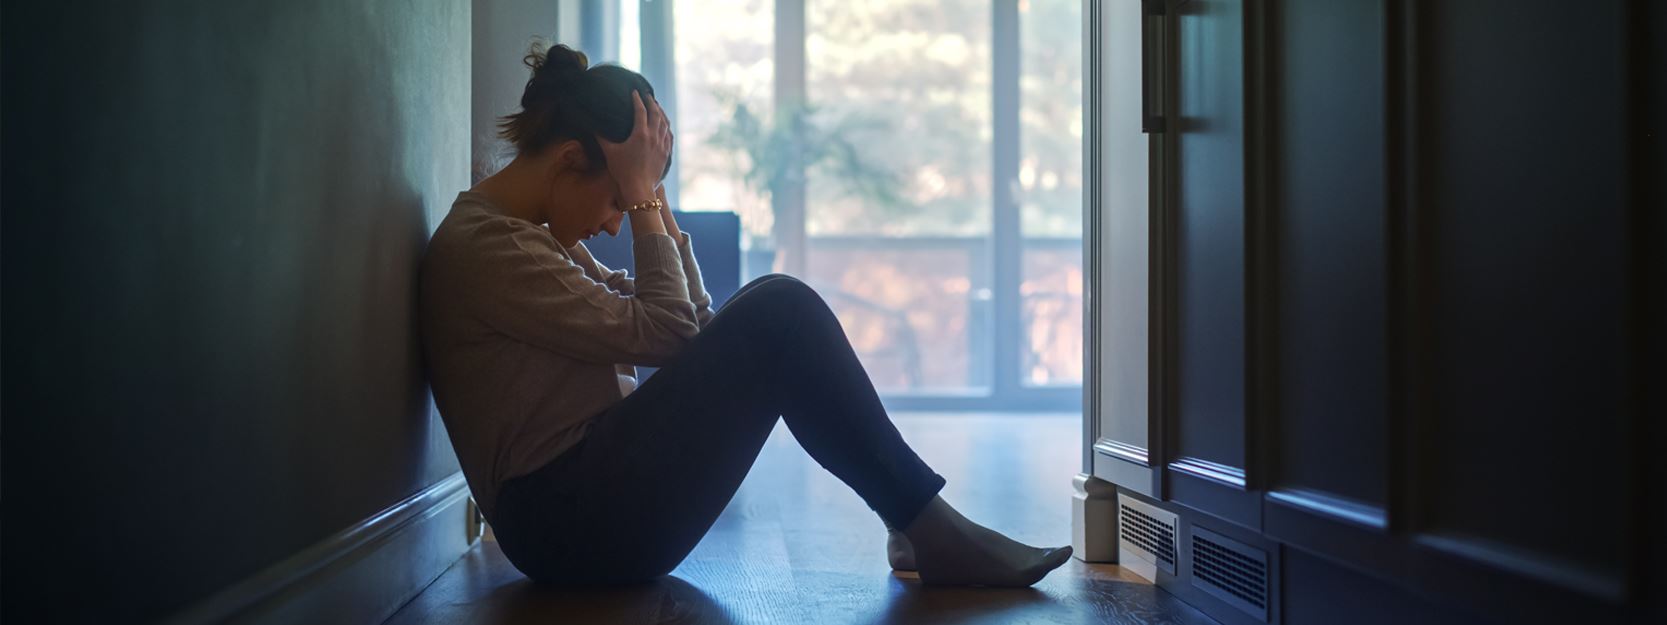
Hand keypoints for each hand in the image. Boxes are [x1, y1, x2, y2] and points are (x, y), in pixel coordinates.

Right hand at [599, 90, 672, 204]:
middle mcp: (654, 137)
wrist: (639, 189)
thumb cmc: (623, 171)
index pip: (640, 111)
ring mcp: (662, 145)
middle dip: (651, 103)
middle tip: (647, 95)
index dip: (637, 100)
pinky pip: (669, 136)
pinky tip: (665, 126)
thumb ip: (601, 138)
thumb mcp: (610, 153)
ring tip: (657, 107)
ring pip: (665, 124)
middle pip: (656, 114)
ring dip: (661, 113)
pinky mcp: (666, 154)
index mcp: (640, 134)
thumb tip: (592, 127)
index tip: (634, 92)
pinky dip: (667, 127)